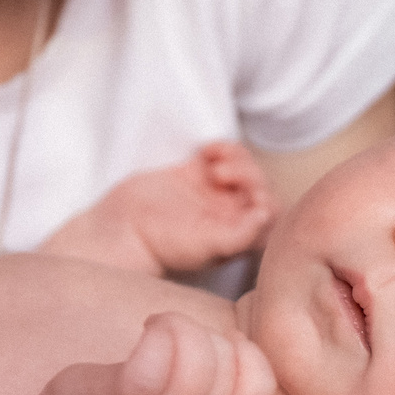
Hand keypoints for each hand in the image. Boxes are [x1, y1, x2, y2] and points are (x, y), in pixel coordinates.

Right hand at [44, 143, 277, 274]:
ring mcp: (211, 192)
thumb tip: (267, 215)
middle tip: (222, 176)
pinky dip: (222, 147)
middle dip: (250, 175)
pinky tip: (207, 150)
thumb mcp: (205, 246)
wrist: (122, 230)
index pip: (271, 214)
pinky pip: (221, 154)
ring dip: (238, 158)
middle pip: (259, 186)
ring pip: (243, 167)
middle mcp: (228, 214)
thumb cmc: (163, 247)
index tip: (250, 196)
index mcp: (237, 235)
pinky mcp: (194, 173)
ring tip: (214, 163)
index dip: (267, 199)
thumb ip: (239, 235)